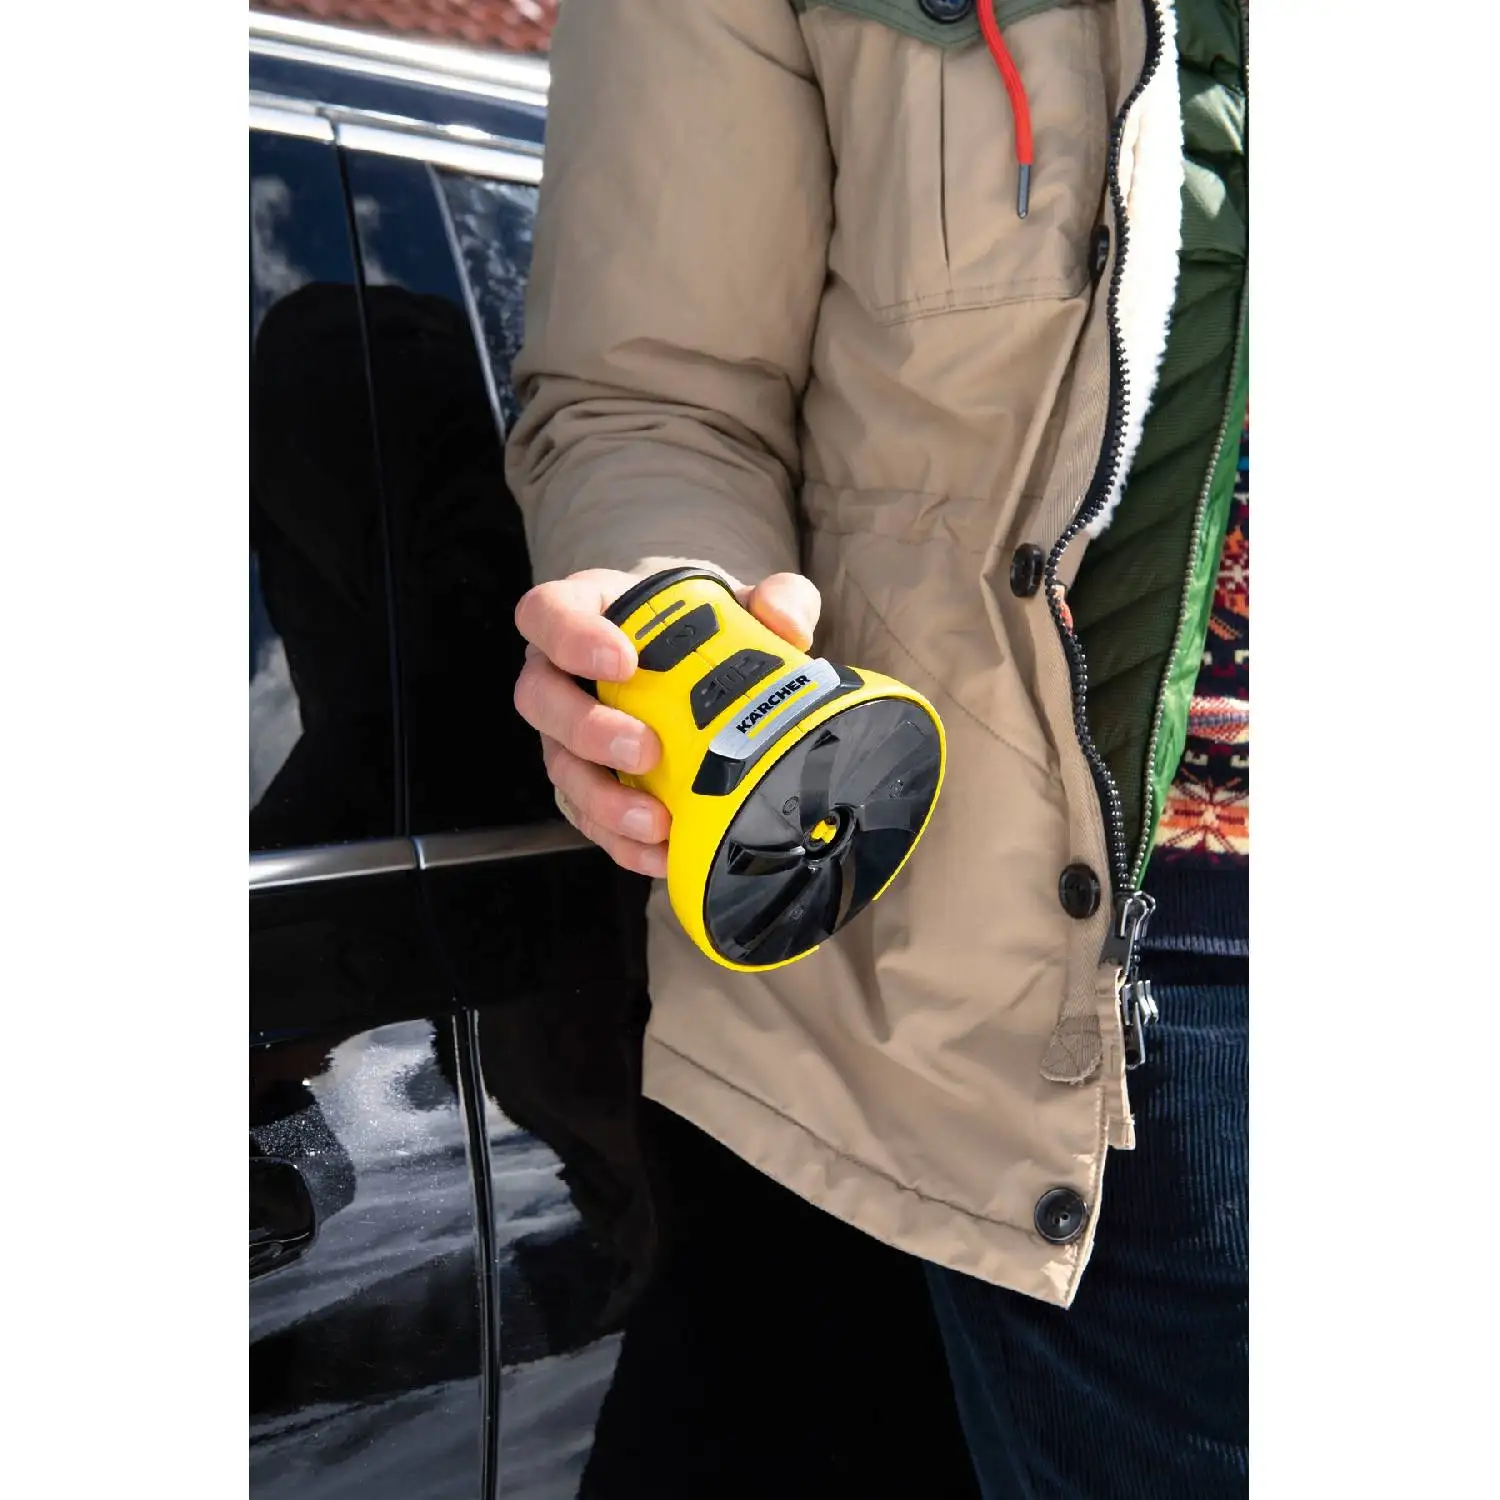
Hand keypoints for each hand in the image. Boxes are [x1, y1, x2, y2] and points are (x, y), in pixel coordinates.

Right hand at [513, 567, 820, 876]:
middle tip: (646, 749)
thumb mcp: (741, 604)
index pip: (547, 613)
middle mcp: (558, 674)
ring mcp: (565, 735)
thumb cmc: (702, 628)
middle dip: (587, 729)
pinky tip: (663, 851)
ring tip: (655, 819)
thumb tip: (788, 627)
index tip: (623, 661)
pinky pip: (588, 818)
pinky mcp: (584, 786)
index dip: (571, 637)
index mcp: (583, 613)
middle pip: (537, 698)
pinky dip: (621, 840)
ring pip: (559, 768)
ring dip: (603, 799)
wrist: (701, 671)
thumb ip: (776, 599)